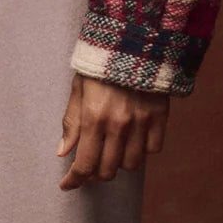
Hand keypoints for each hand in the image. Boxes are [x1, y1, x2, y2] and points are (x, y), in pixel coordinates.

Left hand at [57, 71, 169, 189]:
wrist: (135, 37)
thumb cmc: (101, 61)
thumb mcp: (79, 87)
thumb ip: (71, 121)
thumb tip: (62, 152)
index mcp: (94, 116)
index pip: (84, 165)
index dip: (74, 180)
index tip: (68, 184)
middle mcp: (118, 124)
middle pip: (107, 171)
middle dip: (95, 172)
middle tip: (91, 163)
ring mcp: (141, 122)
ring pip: (131, 165)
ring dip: (119, 162)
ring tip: (113, 149)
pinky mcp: (160, 116)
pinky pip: (153, 150)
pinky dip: (143, 149)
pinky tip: (134, 138)